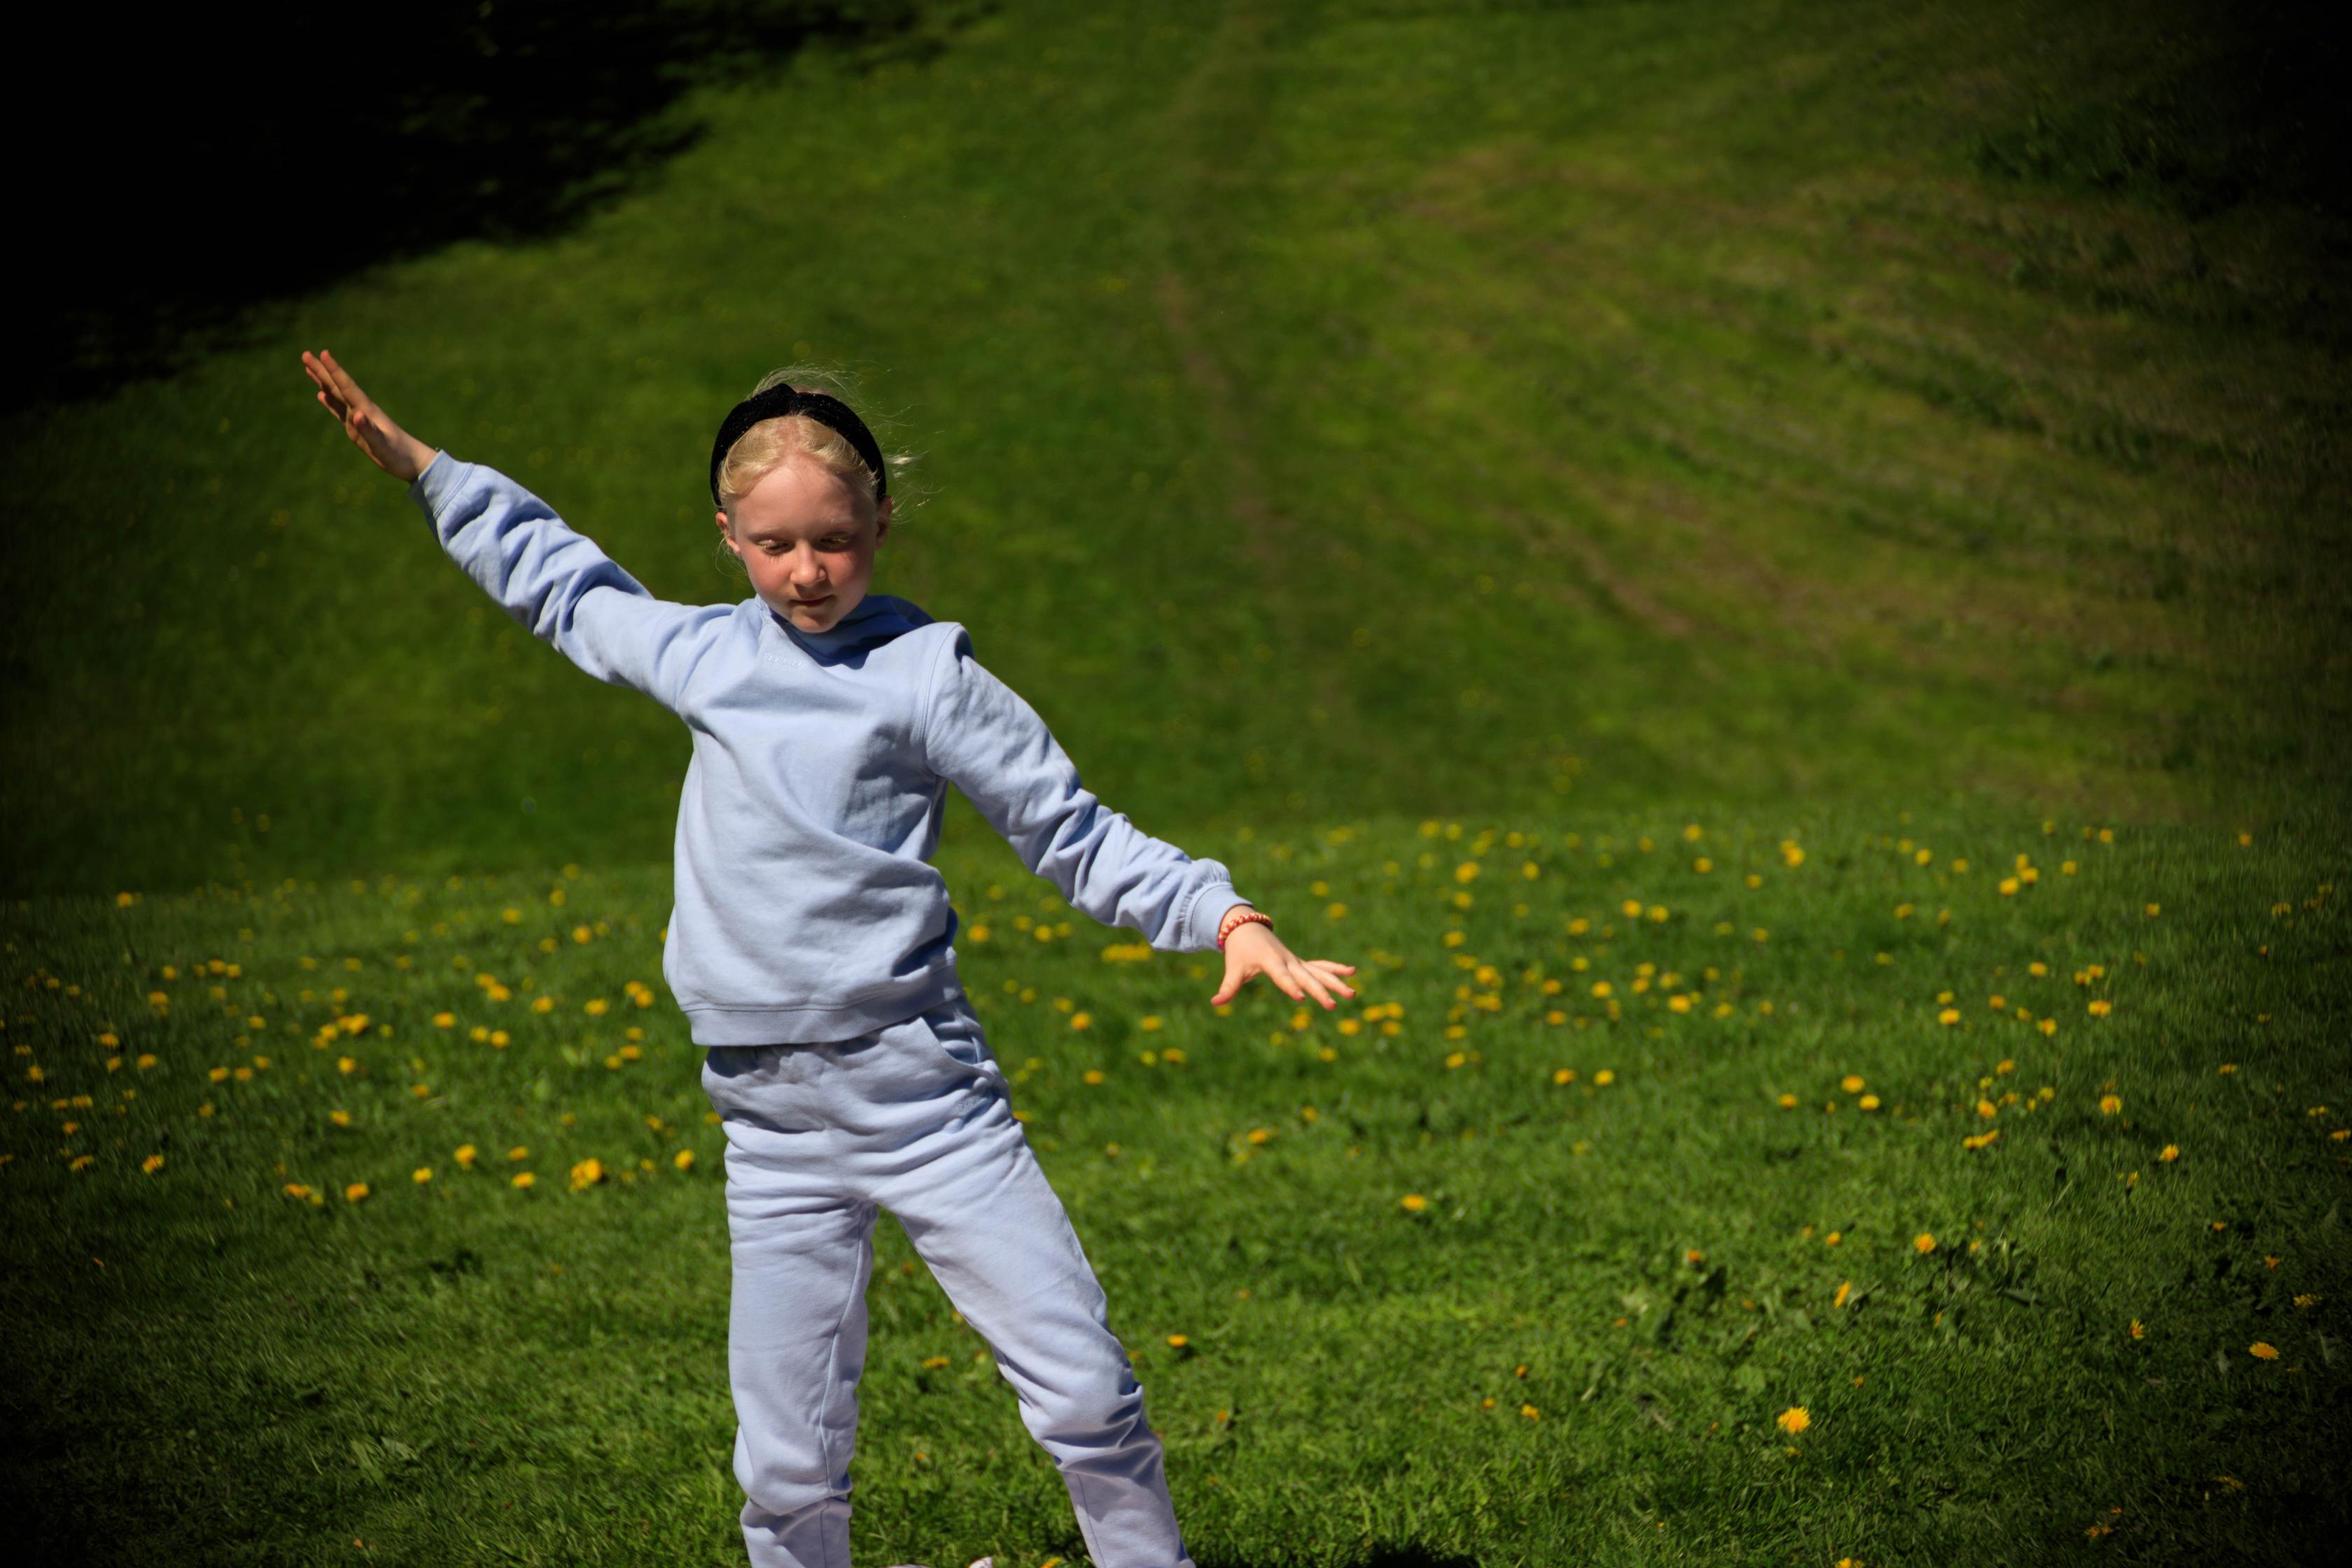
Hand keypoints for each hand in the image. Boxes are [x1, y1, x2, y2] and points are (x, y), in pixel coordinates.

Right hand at [301, 349, 436, 483]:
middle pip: (337, 386)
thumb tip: (356, 414)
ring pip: (336, 395)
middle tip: (305, 354)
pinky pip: (339, 410)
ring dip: (322, 382)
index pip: (347, 386)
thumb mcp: (382, 445)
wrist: (413, 462)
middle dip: (322, 371)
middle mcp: (361, 410)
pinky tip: (321, 395)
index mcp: (367, 411)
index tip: (323, 353)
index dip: (335, 370)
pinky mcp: (357, 428)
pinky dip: (329, 401)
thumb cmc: (399, 454)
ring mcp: (358, 418)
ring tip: (309, 368)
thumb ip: (369, 430)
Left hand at [1209, 920, 1357, 1007]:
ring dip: (1335, 982)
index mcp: (1271, 961)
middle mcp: (1287, 960)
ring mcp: (1296, 961)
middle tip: (1332, 1006)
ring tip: (1353, 994)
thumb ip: (1228, 987)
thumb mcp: (1233, 968)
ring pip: (1319, 972)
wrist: (1247, 926)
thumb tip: (1215, 1003)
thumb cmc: (1239, 950)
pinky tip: (1352, 972)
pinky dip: (1335, 969)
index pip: (1282, 976)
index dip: (1290, 986)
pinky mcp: (1300, 963)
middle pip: (1306, 977)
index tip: (1301, 999)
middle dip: (1319, 991)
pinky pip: (1320, 966)